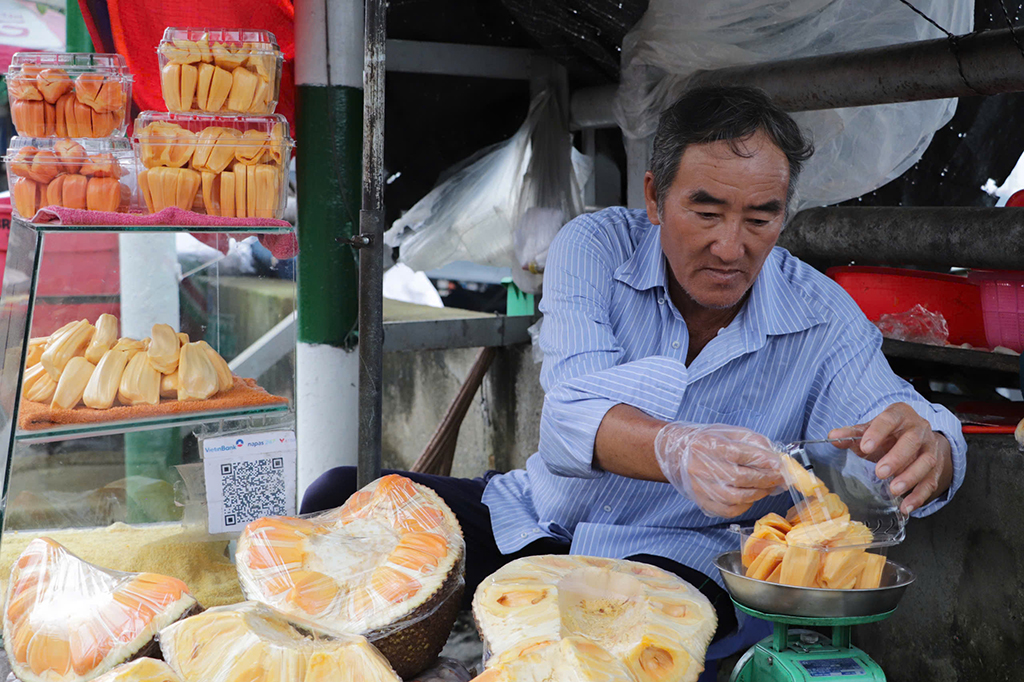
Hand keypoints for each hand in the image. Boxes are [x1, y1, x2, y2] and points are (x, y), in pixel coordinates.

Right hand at [655, 423, 783, 517]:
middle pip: (738, 478)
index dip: (761, 460)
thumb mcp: (729, 433)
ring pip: (735, 497)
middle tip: (779, 478)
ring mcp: (699, 486)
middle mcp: (700, 466)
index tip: (778, 464)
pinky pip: (729, 510)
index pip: (738, 454)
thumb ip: (753, 442)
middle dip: (765, 479)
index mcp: (707, 444)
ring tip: (768, 487)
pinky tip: (751, 496)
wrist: (679, 454)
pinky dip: (745, 505)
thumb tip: (775, 459)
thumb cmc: (708, 442)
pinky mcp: (701, 501)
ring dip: (758, 494)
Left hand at [828, 402, 952, 515]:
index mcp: (900, 414)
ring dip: (910, 477)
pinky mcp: (936, 467)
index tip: (864, 446)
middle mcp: (919, 429)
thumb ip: (851, 434)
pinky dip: (919, 495)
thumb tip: (833, 436)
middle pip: (911, 441)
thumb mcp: (869, 431)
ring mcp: (930, 448)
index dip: (877, 432)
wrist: (915, 438)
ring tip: (894, 490)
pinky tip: (906, 506)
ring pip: (926, 462)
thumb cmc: (889, 434)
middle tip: (880, 472)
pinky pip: (931, 481)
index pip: (890, 419)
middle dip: (896, 458)